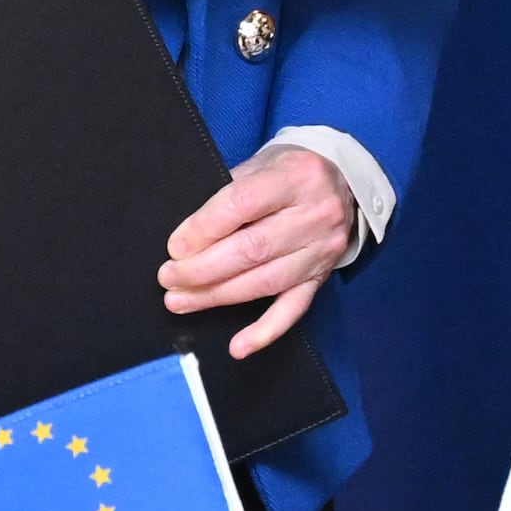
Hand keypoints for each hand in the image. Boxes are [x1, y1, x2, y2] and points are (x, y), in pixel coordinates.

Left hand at [162, 143, 357, 357]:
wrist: (341, 180)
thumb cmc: (289, 171)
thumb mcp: (262, 164)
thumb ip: (229, 193)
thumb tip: (187, 238)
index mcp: (297, 176)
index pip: (242, 204)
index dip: (203, 229)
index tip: (175, 247)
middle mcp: (315, 214)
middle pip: (252, 249)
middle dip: (202, 269)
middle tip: (169, 278)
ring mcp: (321, 250)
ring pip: (265, 282)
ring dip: (218, 296)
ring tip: (181, 301)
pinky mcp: (321, 277)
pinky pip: (293, 309)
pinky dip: (265, 331)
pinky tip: (238, 346)